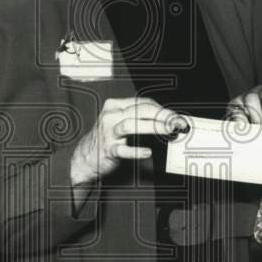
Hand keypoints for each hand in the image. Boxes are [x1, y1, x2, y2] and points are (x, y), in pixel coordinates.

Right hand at [69, 98, 188, 185]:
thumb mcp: (119, 122)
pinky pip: (123, 149)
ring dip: (152, 127)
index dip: (162, 109)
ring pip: (130, 125)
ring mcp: (108, 133)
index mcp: (115, 106)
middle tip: (177, 122)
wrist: (84, 158)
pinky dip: (136, 151)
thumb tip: (167, 120)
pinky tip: (147, 152)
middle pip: (140, 110)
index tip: (177, 117)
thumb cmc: (107, 138)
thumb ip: (138, 118)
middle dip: (161, 115)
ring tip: (168, 131)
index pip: (143, 103)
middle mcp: (110, 116)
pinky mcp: (107, 150)